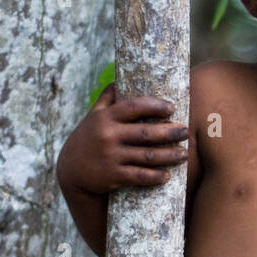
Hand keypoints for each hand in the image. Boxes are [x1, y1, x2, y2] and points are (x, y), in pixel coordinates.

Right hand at [56, 83, 189, 195]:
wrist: (71, 171)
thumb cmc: (88, 139)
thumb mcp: (92, 117)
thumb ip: (106, 99)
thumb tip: (119, 79)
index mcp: (106, 118)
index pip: (134, 107)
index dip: (155, 106)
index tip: (172, 107)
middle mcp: (109, 136)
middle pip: (146, 133)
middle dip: (170, 132)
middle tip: (186, 131)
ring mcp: (111, 156)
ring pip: (147, 156)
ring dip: (170, 155)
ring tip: (184, 153)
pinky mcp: (113, 176)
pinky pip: (140, 176)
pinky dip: (155, 176)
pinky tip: (168, 175)